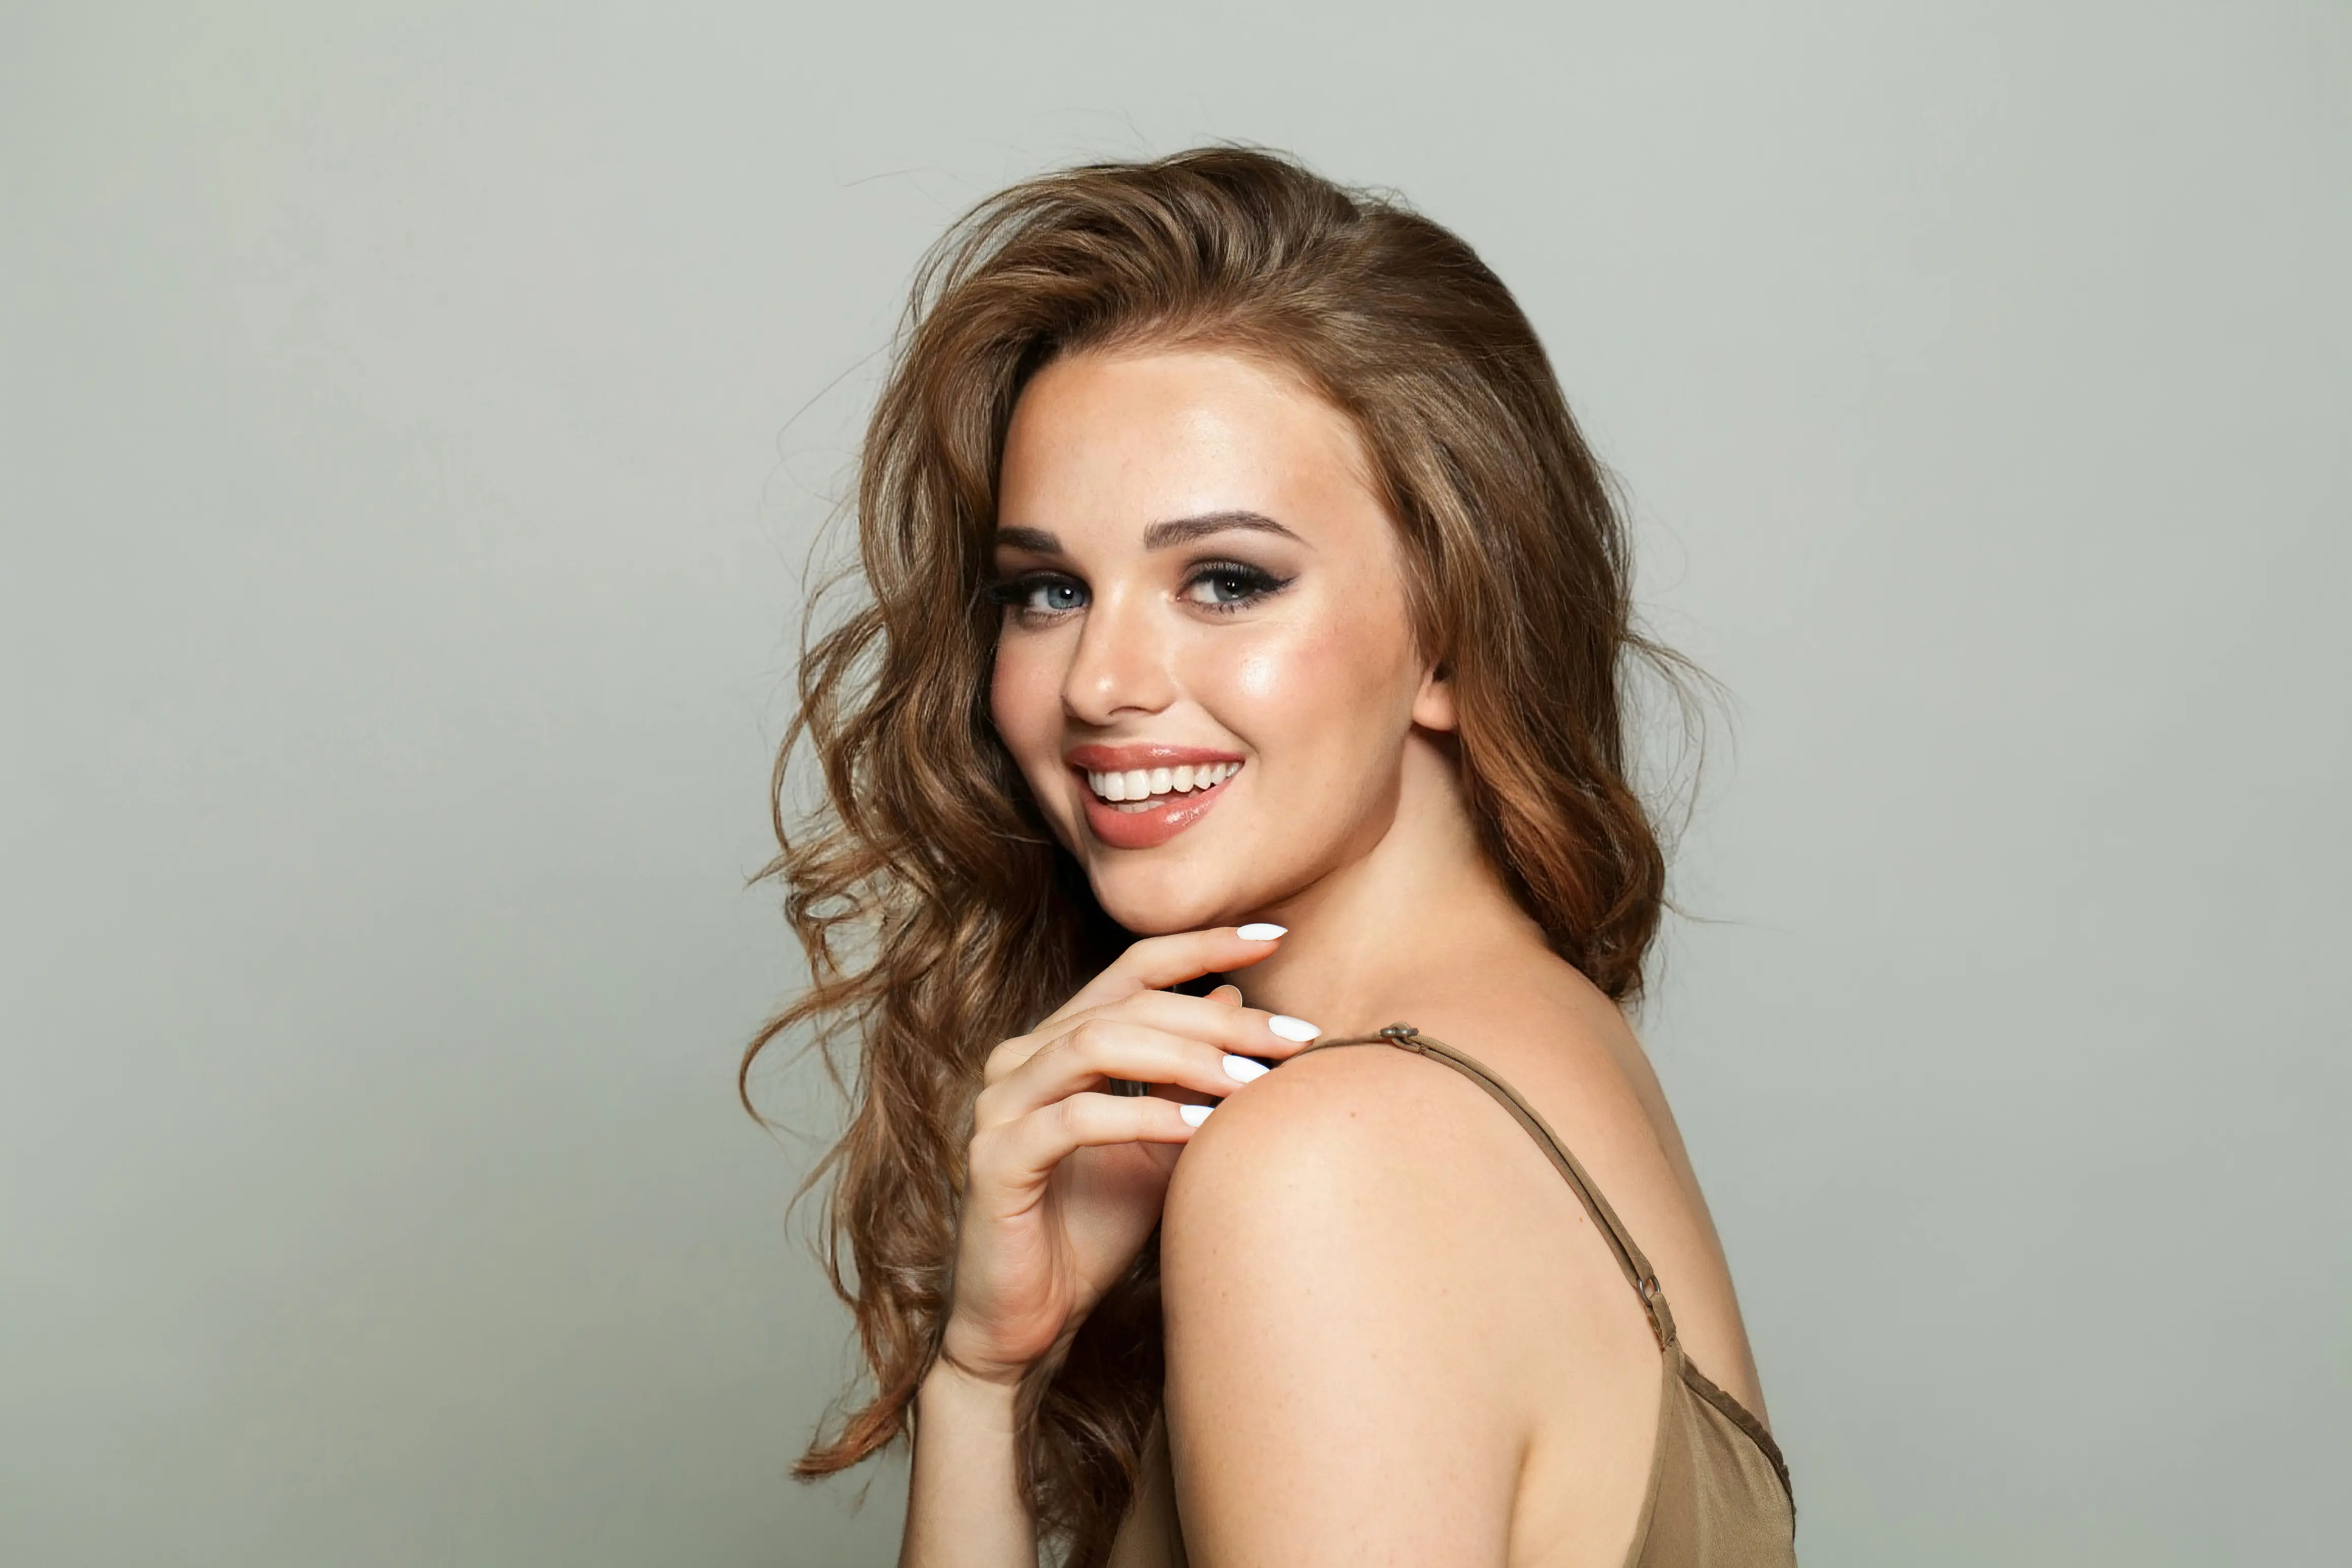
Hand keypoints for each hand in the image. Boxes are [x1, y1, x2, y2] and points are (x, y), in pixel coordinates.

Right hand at [933, 926, 1320, 1387]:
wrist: (1030, 1321)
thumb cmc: (1092, 1230)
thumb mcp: (1160, 1143)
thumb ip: (1188, 1076)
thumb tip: (1237, 1000)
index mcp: (1057, 1042)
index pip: (1133, 969)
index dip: (1203, 945)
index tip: (1276, 935)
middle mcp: (1020, 1059)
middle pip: (1127, 1004)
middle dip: (1217, 1017)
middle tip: (1292, 1038)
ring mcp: (1000, 1105)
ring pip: (1096, 1043)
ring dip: (1183, 1057)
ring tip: (1252, 1081)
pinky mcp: (994, 1159)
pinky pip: (1074, 1119)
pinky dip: (1142, 1116)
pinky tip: (1198, 1130)